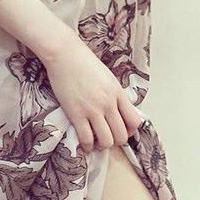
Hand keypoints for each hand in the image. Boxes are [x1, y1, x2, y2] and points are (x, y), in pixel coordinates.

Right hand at [40, 32, 143, 152]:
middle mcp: (109, 103)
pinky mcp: (76, 114)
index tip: (122, 129)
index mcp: (118, 93)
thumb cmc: (85, 62)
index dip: (130, 130)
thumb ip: (115, 94)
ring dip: (102, 145)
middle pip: (122, 135)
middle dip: (116, 141)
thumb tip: (119, 110)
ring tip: (97, 141)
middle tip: (108, 137)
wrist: (65, 54)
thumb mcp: (108, 77)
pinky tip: (85, 143)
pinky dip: (87, 145)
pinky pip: (86, 139)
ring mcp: (93, 109)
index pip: (135, 121)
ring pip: (106, 141)